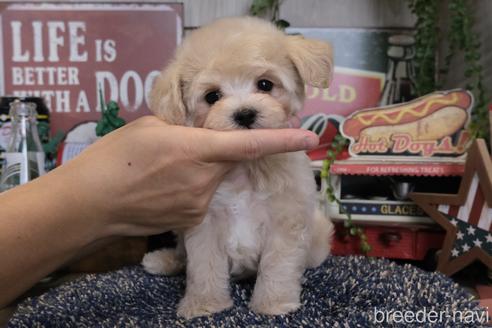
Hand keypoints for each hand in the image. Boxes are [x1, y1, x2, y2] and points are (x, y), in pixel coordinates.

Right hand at [56, 115, 318, 237]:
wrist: (92, 204)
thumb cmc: (114, 159)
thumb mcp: (149, 127)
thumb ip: (185, 128)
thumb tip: (200, 132)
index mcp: (196, 149)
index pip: (249, 145)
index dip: (282, 140)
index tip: (309, 137)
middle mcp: (204, 180)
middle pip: (228, 161)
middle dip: (217, 152)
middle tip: (184, 149)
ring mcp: (199, 204)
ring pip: (213, 180)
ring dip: (200, 171)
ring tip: (163, 172)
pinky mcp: (191, 221)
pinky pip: (201, 198)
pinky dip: (190, 189)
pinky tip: (163, 189)